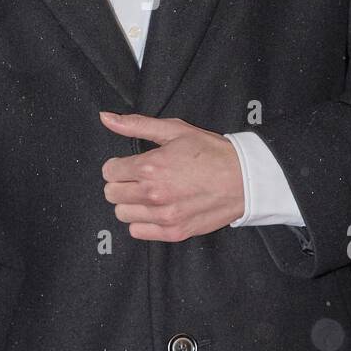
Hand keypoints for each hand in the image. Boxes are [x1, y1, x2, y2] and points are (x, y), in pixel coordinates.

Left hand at [99, 111, 245, 241]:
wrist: (244, 179)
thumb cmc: (211, 152)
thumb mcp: (174, 130)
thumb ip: (136, 125)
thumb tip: (106, 118)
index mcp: (150, 167)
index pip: (110, 171)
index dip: (118, 165)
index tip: (131, 165)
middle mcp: (153, 194)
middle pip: (112, 194)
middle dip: (122, 183)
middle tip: (139, 178)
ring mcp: (163, 216)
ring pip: (122, 214)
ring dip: (131, 203)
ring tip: (149, 194)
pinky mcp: (173, 232)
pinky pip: (138, 232)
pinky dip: (142, 222)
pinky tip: (156, 209)